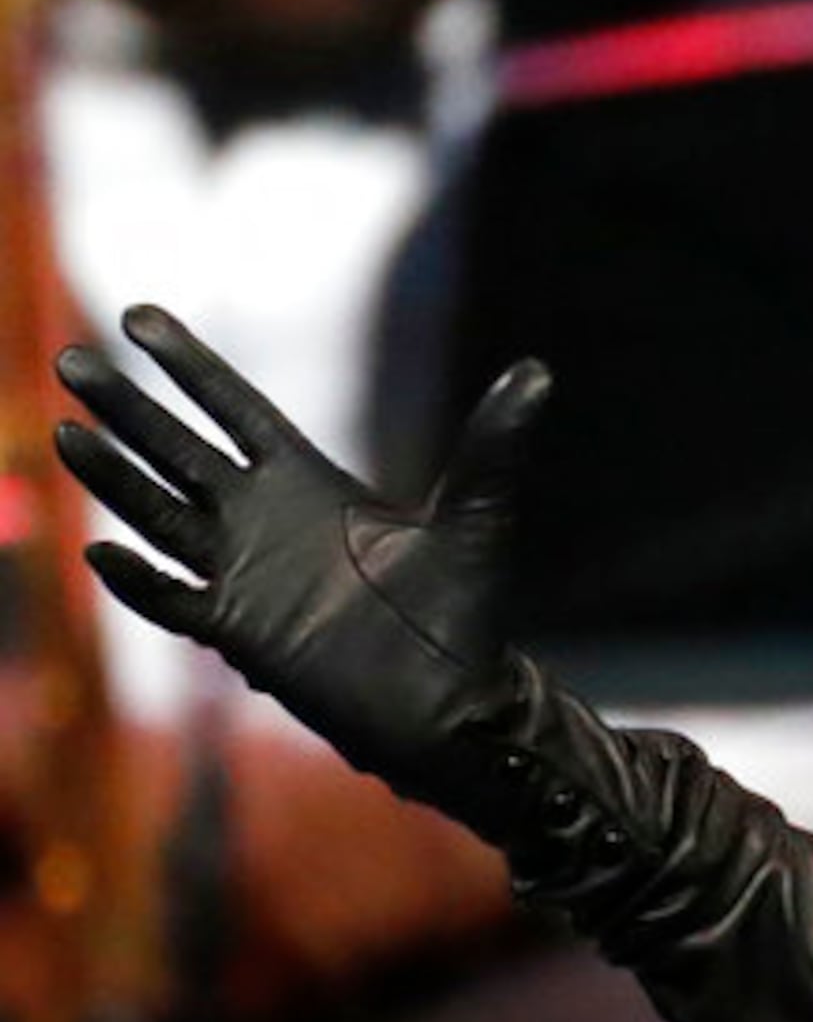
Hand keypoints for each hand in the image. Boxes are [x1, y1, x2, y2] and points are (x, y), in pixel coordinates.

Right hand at [49, 305, 549, 817]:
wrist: (452, 705)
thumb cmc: (464, 613)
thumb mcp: (476, 518)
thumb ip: (494, 446)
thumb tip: (539, 371)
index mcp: (311, 484)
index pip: (235, 409)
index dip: (189, 365)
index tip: (138, 316)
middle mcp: (266, 521)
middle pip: (178, 451)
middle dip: (128, 409)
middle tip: (69, 361)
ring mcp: (245, 575)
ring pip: (159, 516)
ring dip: (114, 480)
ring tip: (65, 434)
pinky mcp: (239, 631)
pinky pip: (174, 601)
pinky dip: (139, 582)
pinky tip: (99, 553)